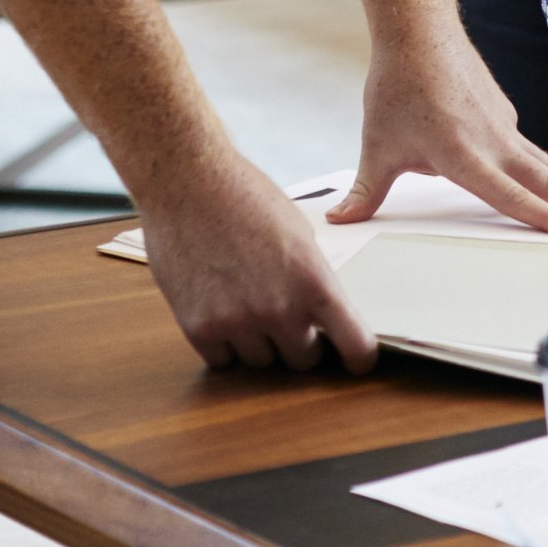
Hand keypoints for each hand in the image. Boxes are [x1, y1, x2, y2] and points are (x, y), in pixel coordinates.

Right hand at [141, 154, 376, 373]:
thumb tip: (323, 314)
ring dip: (260, 343)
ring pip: (261, 362)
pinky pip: (223, 360)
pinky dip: (225, 344)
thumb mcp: (300, 235)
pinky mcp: (197, 328)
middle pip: (303, 359)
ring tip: (248, 302)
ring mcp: (236, 322)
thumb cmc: (248, 199)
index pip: (354, 344)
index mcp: (314, 281)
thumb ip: (312, 279)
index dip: (358, 359)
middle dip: (300, 343)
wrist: (189, 183)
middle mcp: (278, 309)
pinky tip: (222, 311)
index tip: (356, 363)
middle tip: (288, 318)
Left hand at [333, 30, 547, 232]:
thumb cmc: (399, 87)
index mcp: (466, 156)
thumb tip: (339, 220)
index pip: (512, 195)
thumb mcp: (378, 146)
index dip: (545, 216)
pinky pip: (530, 149)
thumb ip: (366, 190)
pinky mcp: (504, 114)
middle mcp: (495, 143)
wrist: (419, 32)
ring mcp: (505, 126)